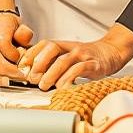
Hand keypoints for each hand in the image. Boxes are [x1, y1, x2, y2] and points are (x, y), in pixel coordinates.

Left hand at [18, 24, 132, 89]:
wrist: (110, 53)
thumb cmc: (86, 58)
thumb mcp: (67, 56)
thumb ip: (52, 62)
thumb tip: (31, 74)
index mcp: (63, 45)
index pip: (44, 44)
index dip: (31, 54)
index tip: (23, 67)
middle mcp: (72, 47)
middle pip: (52, 48)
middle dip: (39, 63)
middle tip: (33, 78)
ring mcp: (82, 55)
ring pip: (63, 61)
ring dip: (51, 74)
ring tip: (44, 85)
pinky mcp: (93, 64)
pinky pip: (78, 70)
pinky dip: (68, 79)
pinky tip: (62, 88)